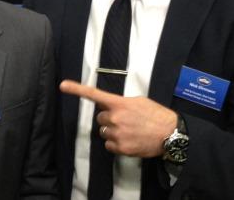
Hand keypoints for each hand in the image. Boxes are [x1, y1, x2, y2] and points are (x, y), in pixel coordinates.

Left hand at [60, 79, 175, 157]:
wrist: (170, 133)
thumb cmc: (156, 115)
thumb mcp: (138, 101)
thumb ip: (122, 103)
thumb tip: (112, 107)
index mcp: (119, 103)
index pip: (94, 95)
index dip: (77, 89)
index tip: (63, 85)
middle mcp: (115, 118)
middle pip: (100, 118)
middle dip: (109, 119)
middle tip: (125, 120)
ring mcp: (117, 133)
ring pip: (104, 132)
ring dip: (113, 131)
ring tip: (130, 131)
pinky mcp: (120, 148)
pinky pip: (109, 145)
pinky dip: (116, 144)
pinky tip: (129, 140)